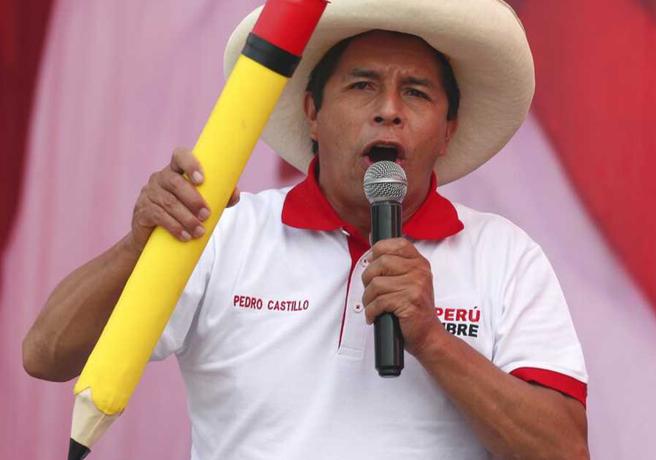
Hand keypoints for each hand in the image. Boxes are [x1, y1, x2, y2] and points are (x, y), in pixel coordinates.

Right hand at [129, 147, 239, 251]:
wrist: (154, 237)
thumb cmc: (183, 213)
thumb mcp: (202, 204)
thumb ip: (220, 197)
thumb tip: (234, 194)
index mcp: (176, 170)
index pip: (180, 155)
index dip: (190, 164)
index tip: (202, 180)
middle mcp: (160, 178)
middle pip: (175, 182)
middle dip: (193, 199)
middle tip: (206, 214)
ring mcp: (149, 193)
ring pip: (168, 202)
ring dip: (187, 218)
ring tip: (199, 231)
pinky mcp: (142, 210)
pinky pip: (158, 216)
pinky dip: (174, 227)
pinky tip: (185, 236)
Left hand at [361, 238, 440, 356]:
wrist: (428, 335)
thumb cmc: (414, 309)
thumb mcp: (409, 280)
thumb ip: (394, 263)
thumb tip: (371, 246)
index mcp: (419, 263)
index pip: (397, 243)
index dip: (379, 250)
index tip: (372, 262)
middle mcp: (419, 271)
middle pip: (381, 262)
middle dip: (368, 278)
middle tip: (371, 291)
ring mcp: (415, 286)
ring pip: (376, 284)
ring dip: (368, 298)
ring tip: (373, 306)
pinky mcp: (409, 302)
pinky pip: (378, 302)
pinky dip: (371, 311)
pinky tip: (374, 315)